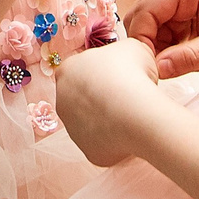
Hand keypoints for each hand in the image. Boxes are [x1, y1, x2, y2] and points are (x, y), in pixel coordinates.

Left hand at [53, 36, 161, 165]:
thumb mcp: (132, 48)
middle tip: (127, 98)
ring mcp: (72, 129)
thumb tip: (125, 61)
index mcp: (67, 70)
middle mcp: (62, 100)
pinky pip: (104, 145)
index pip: (83, 71)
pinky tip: (131, 133)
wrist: (136, 113)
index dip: (105, 73)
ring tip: (131, 116)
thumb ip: (121, 52)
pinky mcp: (88, 151)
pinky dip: (117, 141)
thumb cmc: (132, 74)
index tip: (122, 77)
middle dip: (103, 98)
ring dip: (109, 120)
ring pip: (92, 123)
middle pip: (84, 98)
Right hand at [126, 0, 198, 79]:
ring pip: (146, 28)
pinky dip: (166, 49)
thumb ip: (190, 56)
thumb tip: (158, 68)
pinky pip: (156, 32)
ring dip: (158, 49)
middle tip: (167, 69)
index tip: (151, 67)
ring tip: (185, 62)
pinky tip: (188, 55)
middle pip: (140, 18)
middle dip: (148, 46)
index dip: (141, 40)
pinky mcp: (174, 10)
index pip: (145, 11)